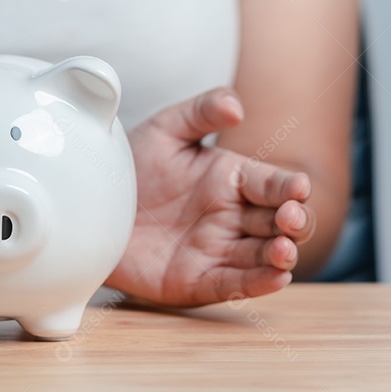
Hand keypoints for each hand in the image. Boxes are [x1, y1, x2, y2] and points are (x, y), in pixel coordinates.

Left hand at [107, 88, 315, 306]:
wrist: (92, 205)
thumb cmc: (132, 166)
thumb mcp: (164, 130)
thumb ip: (201, 111)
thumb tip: (236, 107)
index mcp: (232, 179)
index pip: (272, 183)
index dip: (289, 186)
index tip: (298, 187)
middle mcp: (232, 216)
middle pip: (278, 222)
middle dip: (294, 222)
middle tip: (292, 218)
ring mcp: (218, 250)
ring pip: (263, 256)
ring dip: (280, 256)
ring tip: (284, 250)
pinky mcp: (198, 280)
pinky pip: (233, 284)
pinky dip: (256, 284)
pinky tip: (276, 278)